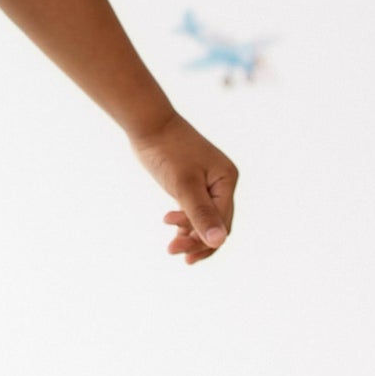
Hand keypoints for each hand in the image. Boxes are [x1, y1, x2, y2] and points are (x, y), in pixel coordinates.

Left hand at [129, 110, 237, 264]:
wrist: (148, 124)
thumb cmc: (166, 150)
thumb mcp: (183, 184)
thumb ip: (200, 213)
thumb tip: (218, 242)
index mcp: (227, 180)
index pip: (221, 220)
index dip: (201, 237)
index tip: (176, 243)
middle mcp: (222, 182)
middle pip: (216, 223)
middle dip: (196, 241)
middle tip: (173, 251)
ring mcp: (209, 183)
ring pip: (206, 219)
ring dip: (191, 236)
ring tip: (172, 249)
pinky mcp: (194, 183)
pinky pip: (196, 210)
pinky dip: (187, 224)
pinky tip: (175, 235)